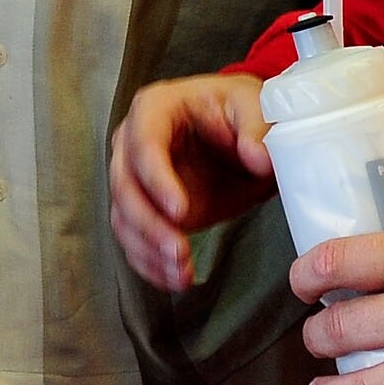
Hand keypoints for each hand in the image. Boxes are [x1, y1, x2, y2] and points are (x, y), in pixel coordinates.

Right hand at [108, 71, 277, 291]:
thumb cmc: (241, 112)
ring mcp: (135, 177)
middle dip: (149, 224)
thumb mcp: (255, 106)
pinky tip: (174, 278)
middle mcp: (133, 142)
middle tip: (179, 250)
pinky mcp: (145, 208)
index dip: (157, 180)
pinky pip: (134, 239)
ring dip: (149, 250)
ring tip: (182, 273)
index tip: (180, 211)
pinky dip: (151, 263)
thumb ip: (258, 128)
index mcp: (155, 108)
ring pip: (124, 218)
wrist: (243, 137)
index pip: (144, 145)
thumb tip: (258, 157)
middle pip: (124, 186)